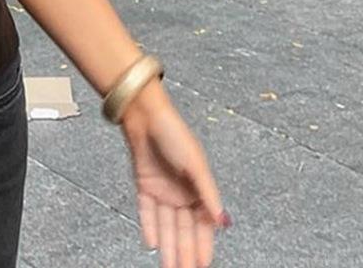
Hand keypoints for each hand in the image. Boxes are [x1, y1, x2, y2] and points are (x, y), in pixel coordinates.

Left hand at [120, 88, 228, 267]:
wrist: (145, 115)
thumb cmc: (174, 133)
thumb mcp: (196, 164)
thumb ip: (208, 194)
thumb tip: (223, 221)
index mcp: (199, 189)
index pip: (202, 225)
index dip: (202, 245)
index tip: (203, 265)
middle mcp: (181, 193)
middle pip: (183, 229)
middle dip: (185, 252)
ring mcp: (162, 190)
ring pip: (166, 225)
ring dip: (167, 246)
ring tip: (168, 266)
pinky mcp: (144, 185)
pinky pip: (147, 211)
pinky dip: (149, 227)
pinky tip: (151, 244)